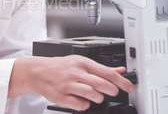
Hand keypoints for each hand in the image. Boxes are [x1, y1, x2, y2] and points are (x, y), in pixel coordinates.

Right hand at [9, 55, 133, 110]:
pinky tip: (83, 101)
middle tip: (112, 92)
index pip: (106, 72)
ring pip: (92, 94)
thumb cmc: (60, 67)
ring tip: (96, 96)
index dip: (121, 81)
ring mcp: (68, 85)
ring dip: (98, 98)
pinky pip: (80, 104)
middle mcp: (75, 73)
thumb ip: (100, 68)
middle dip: (112, 90)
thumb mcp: (80, 62)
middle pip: (101, 84)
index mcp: (82, 63)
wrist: (38, 72)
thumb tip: (120, 70)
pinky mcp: (61, 96)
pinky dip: (85, 105)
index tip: (129, 87)